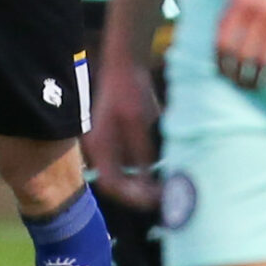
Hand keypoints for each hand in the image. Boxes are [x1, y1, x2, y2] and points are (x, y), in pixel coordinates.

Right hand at [84, 59, 161, 208]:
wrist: (124, 66)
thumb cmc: (130, 91)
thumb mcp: (140, 123)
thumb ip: (143, 153)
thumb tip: (151, 183)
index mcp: (99, 146)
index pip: (111, 184)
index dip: (133, 197)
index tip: (156, 199)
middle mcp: (98, 150)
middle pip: (116, 184)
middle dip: (139, 193)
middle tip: (165, 196)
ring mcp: (106, 146)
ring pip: (123, 176)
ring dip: (142, 183)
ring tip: (166, 185)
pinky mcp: (115, 141)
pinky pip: (128, 164)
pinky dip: (143, 171)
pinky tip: (161, 168)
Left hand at [214, 0, 265, 89]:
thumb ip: (232, 15)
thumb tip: (220, 49)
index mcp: (238, 2)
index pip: (223, 41)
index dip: (221, 62)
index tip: (222, 75)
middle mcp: (256, 10)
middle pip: (242, 53)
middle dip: (238, 74)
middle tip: (239, 85)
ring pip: (263, 57)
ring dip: (258, 77)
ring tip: (255, 86)